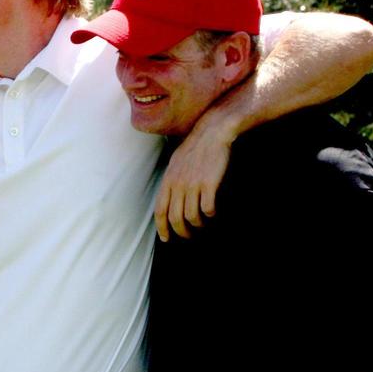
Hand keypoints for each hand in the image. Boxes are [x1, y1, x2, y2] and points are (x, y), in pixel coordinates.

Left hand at [154, 115, 234, 240]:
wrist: (211, 133)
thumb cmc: (194, 148)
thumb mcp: (175, 164)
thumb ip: (171, 182)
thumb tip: (169, 200)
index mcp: (167, 181)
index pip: (160, 211)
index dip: (162, 228)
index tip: (166, 239)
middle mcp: (177, 185)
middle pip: (175, 218)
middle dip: (181, 232)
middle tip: (188, 236)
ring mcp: (193, 185)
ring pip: (191, 216)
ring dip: (197, 224)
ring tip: (203, 224)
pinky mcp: (208, 184)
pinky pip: (207, 208)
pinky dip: (210, 214)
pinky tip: (212, 212)